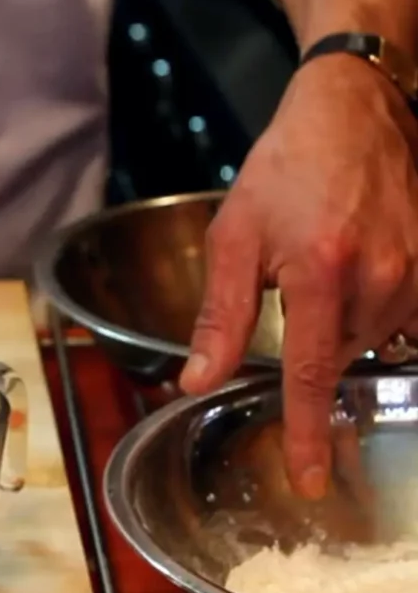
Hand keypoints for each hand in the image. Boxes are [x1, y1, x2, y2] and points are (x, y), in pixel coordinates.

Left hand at [179, 54, 417, 498]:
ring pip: (368, 339)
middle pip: (337, 358)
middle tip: (292, 289)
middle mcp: (380, 279)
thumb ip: (219, 318)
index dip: (306, 433)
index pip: (310, 374)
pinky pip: (401, 317)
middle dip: (308, 345)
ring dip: (338, 323)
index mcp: (321, 274)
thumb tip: (197, 381)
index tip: (312, 481)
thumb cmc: (284, 170)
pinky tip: (350, 272)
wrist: (352, 111)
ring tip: (320, 264)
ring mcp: (417, 271)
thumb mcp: (233, 239)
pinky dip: (369, 310)